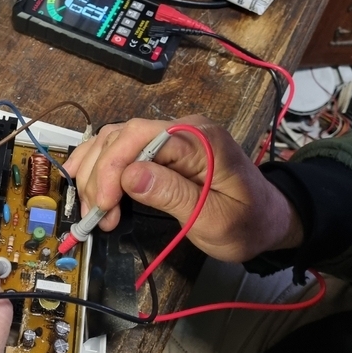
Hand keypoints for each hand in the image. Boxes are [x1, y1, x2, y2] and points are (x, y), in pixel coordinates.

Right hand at [64, 116, 303, 263]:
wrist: (268, 220)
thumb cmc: (246, 223)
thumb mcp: (214, 219)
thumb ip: (173, 195)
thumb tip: (129, 176)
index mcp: (200, 139)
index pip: (141, 138)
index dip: (112, 170)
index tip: (103, 207)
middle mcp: (184, 129)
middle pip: (123, 136)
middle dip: (99, 175)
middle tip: (94, 215)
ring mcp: (172, 137)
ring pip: (116, 140)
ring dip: (95, 172)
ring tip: (91, 208)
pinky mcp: (164, 149)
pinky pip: (124, 148)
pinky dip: (100, 165)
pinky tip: (83, 180)